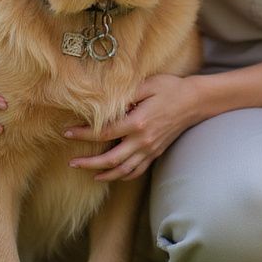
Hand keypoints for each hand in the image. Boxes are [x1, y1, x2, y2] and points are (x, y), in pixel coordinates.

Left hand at [64, 74, 198, 181]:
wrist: (195, 101)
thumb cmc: (170, 88)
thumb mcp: (147, 84)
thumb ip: (126, 95)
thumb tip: (105, 103)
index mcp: (138, 122)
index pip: (104, 133)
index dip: (83, 135)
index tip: (67, 133)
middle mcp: (143, 140)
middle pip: (110, 159)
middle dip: (88, 163)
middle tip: (71, 163)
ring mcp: (150, 149)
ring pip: (123, 170)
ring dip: (104, 173)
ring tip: (88, 172)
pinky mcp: (156, 152)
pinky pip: (138, 170)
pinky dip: (123, 176)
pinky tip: (112, 175)